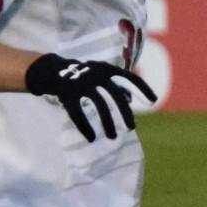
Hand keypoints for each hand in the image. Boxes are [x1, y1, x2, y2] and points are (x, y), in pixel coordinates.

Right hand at [24, 53, 154, 141]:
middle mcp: (95, 74)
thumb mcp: (100, 75)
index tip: (153, 101)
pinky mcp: (67, 94)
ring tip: (112, 137)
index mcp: (106, 69)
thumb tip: (132, 100)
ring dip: (107, 123)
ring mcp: (80, 83)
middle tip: (131, 127)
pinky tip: (91, 138)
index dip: (142, 88)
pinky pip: (77, 114)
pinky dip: (85, 127)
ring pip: (98, 105)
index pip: (129, 78)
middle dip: (124, 113)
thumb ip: (116, 85)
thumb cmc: (84, 77)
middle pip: (115, 95)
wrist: (54, 71)